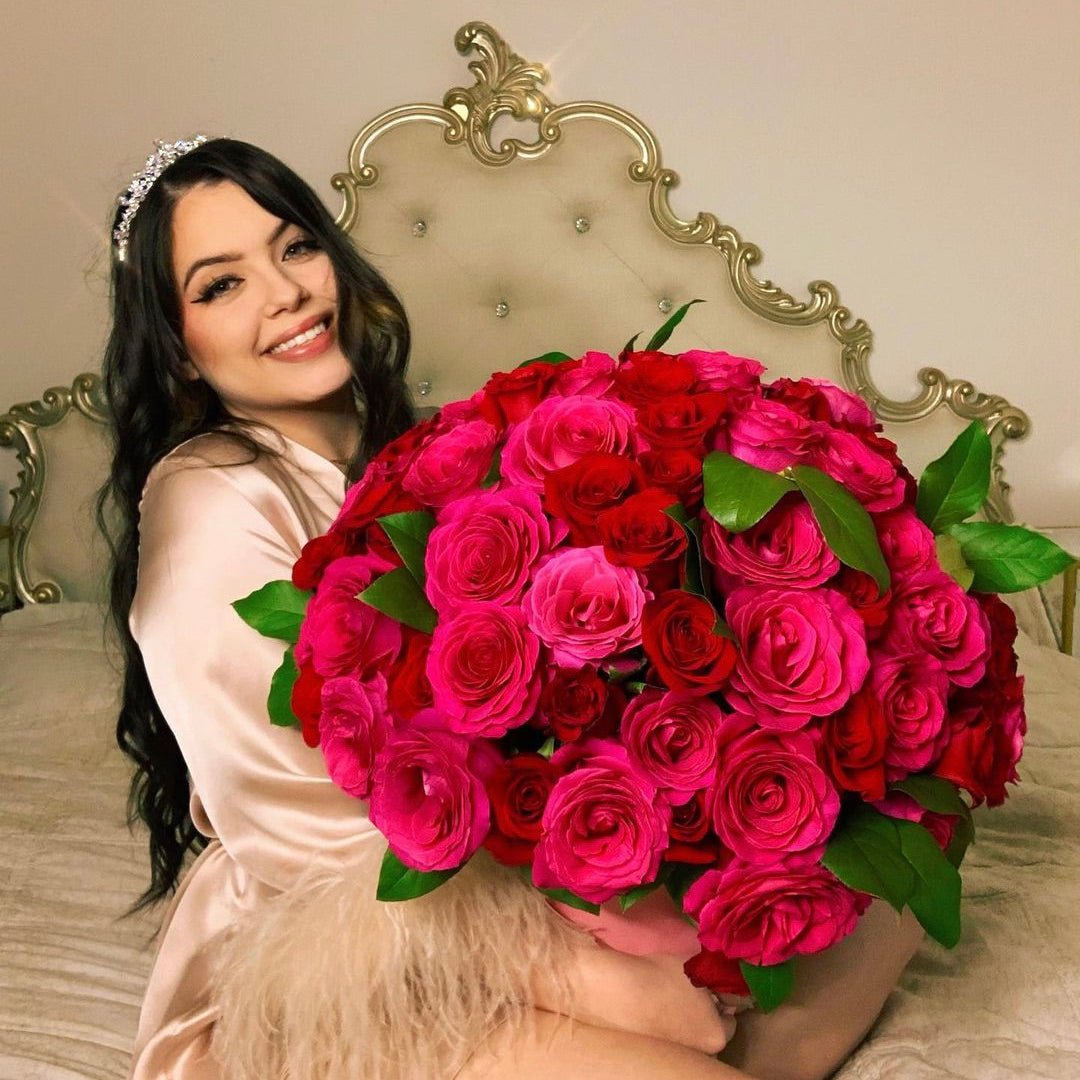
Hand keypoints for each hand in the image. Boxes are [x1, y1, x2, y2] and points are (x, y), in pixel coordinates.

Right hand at [532, 936, 736, 1055]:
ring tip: (666, 994)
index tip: (709, 983)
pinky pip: (666, 1037)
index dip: (721, 996)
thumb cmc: (657, 975)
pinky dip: (662, 1024)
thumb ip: (713, 970)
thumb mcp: (692, 964)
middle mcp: (701, 1053)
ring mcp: (675, 1055)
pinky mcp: (650, 1051)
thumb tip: (725, 967)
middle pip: (710, 1029)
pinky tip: (650, 1005)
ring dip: (683, 1018)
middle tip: (688, 988)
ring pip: (688, 1034)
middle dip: (704, 1012)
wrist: (610, 990)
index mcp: (717, 1035)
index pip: (731, 1017)